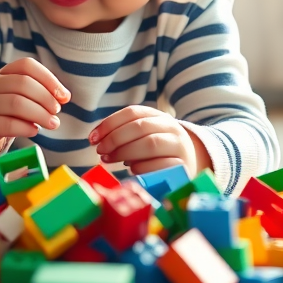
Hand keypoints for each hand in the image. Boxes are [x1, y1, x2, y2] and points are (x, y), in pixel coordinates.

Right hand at [0, 58, 70, 163]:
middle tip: (56, 111)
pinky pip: (8, 125)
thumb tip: (64, 96)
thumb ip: (40, 93)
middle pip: (23, 83)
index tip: (64, 96)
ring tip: (52, 123)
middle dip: (46, 98)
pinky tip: (35, 130)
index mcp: (3, 73)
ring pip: (16, 103)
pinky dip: (26, 128)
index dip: (49, 79)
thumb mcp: (19, 95)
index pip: (27, 65)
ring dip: (40, 114)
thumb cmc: (6, 110)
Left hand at [89, 105, 210, 176]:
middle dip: (115, 139)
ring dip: (124, 152)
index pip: (132, 112)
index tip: (92, 138)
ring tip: (109, 160)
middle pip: (139, 127)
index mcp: (159, 116)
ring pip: (149, 144)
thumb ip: (123, 133)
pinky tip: (131, 170)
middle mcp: (172, 128)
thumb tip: (97, 139)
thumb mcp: (143, 136)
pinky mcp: (182, 167)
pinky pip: (158, 165)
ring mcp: (179, 147)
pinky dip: (140, 167)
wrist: (189, 165)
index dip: (109, 124)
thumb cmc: (156, 151)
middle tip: (100, 151)